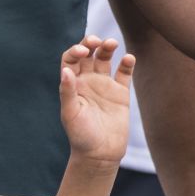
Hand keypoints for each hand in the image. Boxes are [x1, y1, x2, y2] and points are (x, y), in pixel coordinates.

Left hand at [59, 36, 133, 165]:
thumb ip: (68, 92)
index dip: (75, 51)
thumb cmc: (81, 136)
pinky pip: (124, 73)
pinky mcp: (121, 93)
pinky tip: (128, 58)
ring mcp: (104, 86)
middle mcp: (87, 82)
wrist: (100, 154)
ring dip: (108, 48)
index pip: (70, 59)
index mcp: (73, 85)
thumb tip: (66, 71)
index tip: (83, 51)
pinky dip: (127, 64)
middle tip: (97, 41)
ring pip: (106, 59)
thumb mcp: (71, 114)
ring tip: (112, 43)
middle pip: (89, 54)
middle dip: (92, 43)